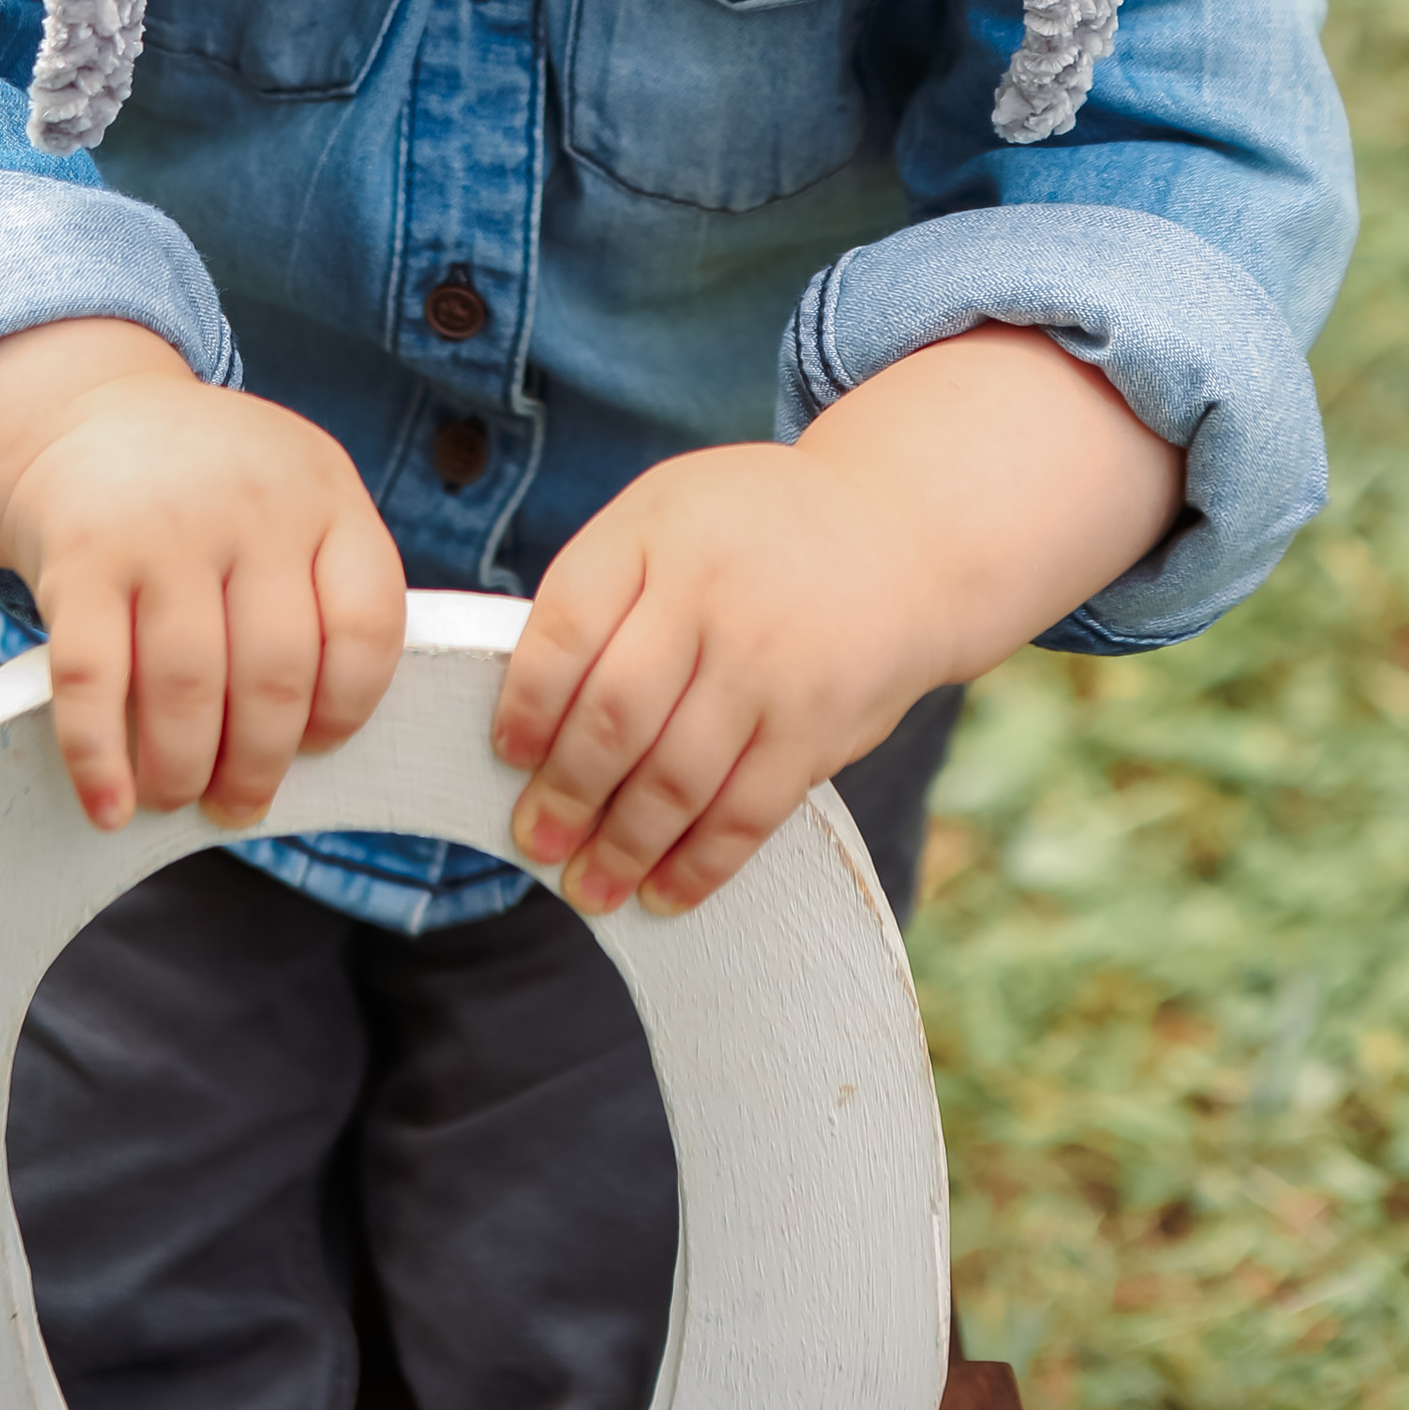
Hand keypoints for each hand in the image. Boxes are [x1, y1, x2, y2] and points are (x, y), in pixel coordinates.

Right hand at [0, 319, 406, 834]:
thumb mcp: (297, 496)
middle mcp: (250, 507)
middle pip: (275, 674)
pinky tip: (109, 804)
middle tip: (239, 802)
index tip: (317, 744)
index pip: (368, 626)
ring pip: (187, 686)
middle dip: (258, 765)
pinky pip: (92, 679)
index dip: (348, 708)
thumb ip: (323, 588)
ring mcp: (161, 529)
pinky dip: (98, 759)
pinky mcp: (80, 556)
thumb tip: (312, 744)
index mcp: (325, 495)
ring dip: (183, 770)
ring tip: (176, 796)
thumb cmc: (214, 488)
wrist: (91, 411)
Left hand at [494, 443, 927, 919]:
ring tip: (589, 886)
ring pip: (676, 778)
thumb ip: (604, 591)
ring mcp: (768, 663)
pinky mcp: (818, 725)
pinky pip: (747, 812)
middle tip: (536, 842)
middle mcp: (709, 595)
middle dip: (565, 795)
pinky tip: (665, 895)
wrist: (901, 538)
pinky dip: (699, 865)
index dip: (527, 704)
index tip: (508, 756)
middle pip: (615, 717)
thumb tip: (528, 713)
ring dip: (623, 847)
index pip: (566, 629)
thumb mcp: (667, 515)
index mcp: (653, 533)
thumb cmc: (750, 536)